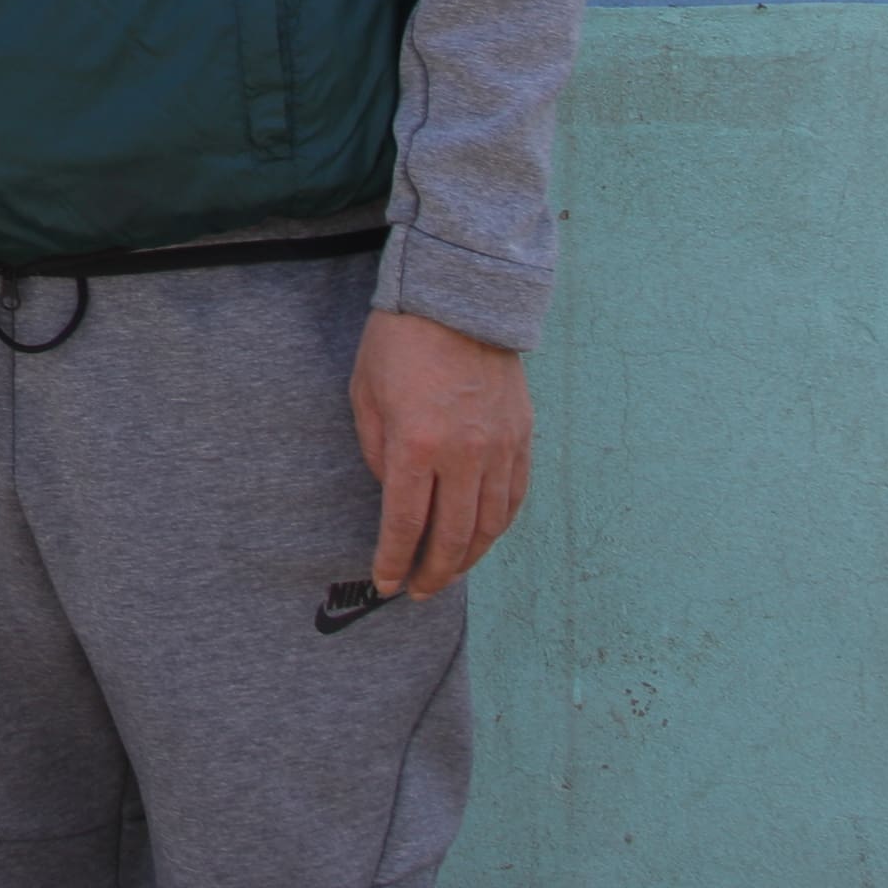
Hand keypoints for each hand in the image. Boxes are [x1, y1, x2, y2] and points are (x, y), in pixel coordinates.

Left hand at [350, 306, 532, 599]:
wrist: (459, 296)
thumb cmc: (400, 341)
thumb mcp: (365, 394)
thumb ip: (377, 452)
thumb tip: (393, 494)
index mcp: (417, 444)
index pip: (406, 524)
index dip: (395, 561)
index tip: (386, 584)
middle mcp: (463, 454)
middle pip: (453, 536)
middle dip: (432, 572)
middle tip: (418, 591)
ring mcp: (499, 447)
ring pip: (490, 525)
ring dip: (469, 558)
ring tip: (448, 574)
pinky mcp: (522, 436)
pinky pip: (514, 497)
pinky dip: (499, 526)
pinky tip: (483, 538)